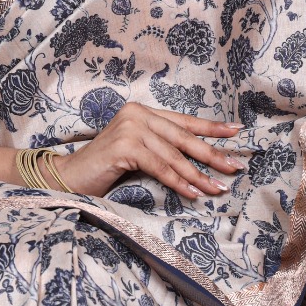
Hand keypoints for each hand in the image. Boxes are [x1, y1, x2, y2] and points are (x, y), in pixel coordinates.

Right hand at [51, 102, 245, 198]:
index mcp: (143, 112)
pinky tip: (192, 193)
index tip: (235, 133)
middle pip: (183, 137)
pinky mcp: (124, 146)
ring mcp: (130, 128)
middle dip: (211, 154)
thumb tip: (196, 161)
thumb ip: (159, 148)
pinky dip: (178, 181)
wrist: (69, 177)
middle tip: (234, 167)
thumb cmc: (104, 170)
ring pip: (174, 155)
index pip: (183, 121)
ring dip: (197, 175)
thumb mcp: (137, 153)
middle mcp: (137, 114)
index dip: (210, 127)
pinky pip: (159, 167)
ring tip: (216, 189)